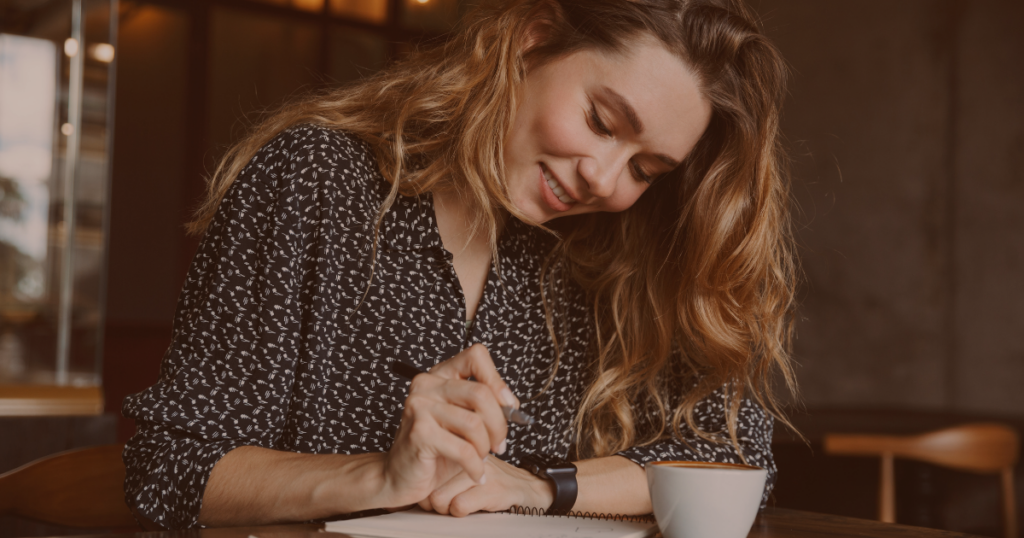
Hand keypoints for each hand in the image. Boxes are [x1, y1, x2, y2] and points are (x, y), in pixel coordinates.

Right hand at [380, 344, 519, 507]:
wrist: (401, 478)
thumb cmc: (435, 451)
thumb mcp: (463, 422)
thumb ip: (484, 407)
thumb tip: (512, 404)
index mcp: (439, 376)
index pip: (475, 356)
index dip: (497, 380)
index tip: (509, 405)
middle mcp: (426, 385)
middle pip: (481, 393)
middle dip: (498, 424)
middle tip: (499, 444)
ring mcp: (419, 407)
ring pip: (474, 423)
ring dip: (485, 448)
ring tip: (481, 459)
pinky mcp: (420, 433)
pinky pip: (464, 450)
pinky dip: (475, 466)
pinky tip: (475, 473)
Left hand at [417, 456, 554, 516]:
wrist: (532, 488)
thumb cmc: (497, 481)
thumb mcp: (471, 469)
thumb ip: (447, 472)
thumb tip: (419, 489)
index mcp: (463, 448)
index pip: (428, 466)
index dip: (428, 487)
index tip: (435, 493)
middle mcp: (470, 457)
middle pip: (429, 485)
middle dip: (433, 502)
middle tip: (446, 504)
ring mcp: (481, 472)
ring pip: (440, 497)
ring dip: (446, 509)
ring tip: (458, 506)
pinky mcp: (492, 489)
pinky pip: (459, 506)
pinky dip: (460, 512)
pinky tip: (471, 508)